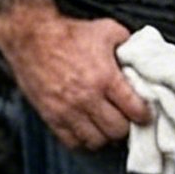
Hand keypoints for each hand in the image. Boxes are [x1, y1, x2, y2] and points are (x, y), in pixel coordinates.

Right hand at [2, 8, 151, 149]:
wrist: (30, 35)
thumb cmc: (69, 33)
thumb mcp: (107, 31)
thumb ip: (129, 45)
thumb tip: (142, 58)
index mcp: (105, 78)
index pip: (136, 111)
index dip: (144, 114)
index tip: (143, 113)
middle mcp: (87, 97)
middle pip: (117, 130)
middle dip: (126, 126)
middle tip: (125, 119)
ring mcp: (67, 109)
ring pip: (97, 141)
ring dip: (105, 136)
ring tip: (106, 126)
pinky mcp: (51, 116)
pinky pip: (73, 142)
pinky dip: (83, 140)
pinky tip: (88, 130)